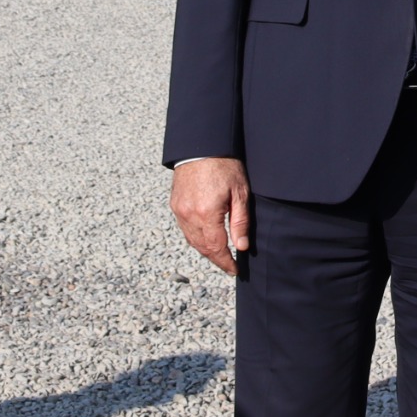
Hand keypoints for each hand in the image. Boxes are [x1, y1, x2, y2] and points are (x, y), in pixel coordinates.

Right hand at [171, 157, 252, 273]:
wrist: (201, 146)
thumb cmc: (225, 166)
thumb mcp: (240, 193)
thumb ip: (240, 222)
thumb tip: (241, 247)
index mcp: (206, 214)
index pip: (216, 248)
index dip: (226, 262)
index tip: (235, 270)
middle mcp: (189, 215)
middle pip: (202, 247)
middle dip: (216, 259)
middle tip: (229, 265)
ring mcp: (179, 211)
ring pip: (192, 240)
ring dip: (206, 250)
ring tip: (220, 255)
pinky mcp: (175, 205)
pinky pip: (185, 229)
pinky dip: (196, 238)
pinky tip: (206, 239)